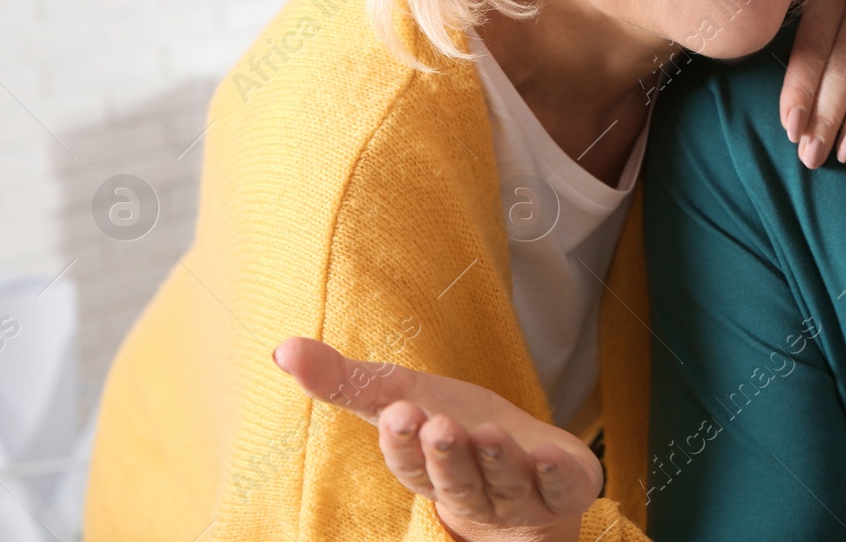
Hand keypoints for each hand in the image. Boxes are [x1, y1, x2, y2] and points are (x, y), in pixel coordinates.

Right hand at [273, 337, 599, 541]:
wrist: (529, 473)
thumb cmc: (457, 431)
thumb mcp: (404, 399)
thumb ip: (349, 381)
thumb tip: (281, 350)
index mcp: (427, 470)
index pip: (409, 463)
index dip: (404, 442)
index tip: (400, 413)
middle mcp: (470, 491)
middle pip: (454, 479)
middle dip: (445, 455)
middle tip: (438, 425)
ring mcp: (519, 495)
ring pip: (503, 484)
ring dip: (495, 460)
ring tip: (486, 433)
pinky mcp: (564, 490)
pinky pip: (562, 486)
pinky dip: (556, 473)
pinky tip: (548, 453)